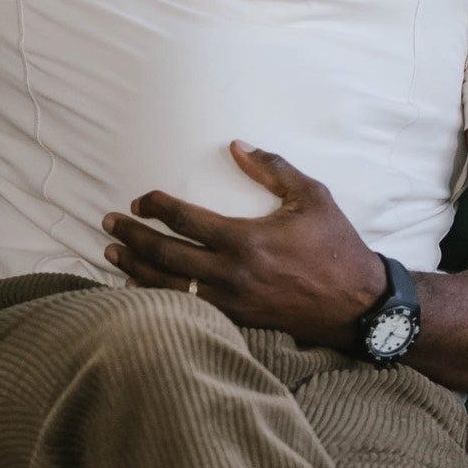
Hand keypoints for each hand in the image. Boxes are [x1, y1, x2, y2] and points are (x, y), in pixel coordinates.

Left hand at [101, 142, 388, 350]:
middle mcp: (231, 274)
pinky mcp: (235, 322)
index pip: (184, 220)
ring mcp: (231, 303)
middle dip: (131, 238)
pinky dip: (158, 298)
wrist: (358, 305)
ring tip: (112, 255)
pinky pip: (185, 309)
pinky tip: (140, 289)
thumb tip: (237, 146)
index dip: (155, 207)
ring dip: (134, 269)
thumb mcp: (312, 197)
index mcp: (246, 240)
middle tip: (109, 225)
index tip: (140, 200)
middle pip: (164, 255)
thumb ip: (272, 169)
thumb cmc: (336, 247)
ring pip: (167, 287)